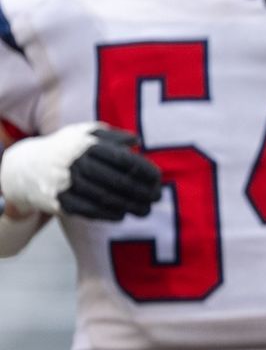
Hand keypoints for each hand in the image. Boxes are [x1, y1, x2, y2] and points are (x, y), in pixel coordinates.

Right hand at [1, 124, 163, 220]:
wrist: (25, 168)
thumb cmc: (66, 149)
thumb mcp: (84, 134)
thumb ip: (112, 136)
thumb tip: (137, 140)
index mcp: (86, 144)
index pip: (122, 158)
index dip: (144, 170)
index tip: (158, 179)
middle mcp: (75, 162)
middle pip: (116, 180)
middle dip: (141, 191)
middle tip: (156, 198)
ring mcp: (65, 182)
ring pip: (104, 197)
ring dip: (128, 205)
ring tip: (144, 209)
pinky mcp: (57, 200)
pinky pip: (88, 210)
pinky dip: (107, 214)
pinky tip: (121, 215)